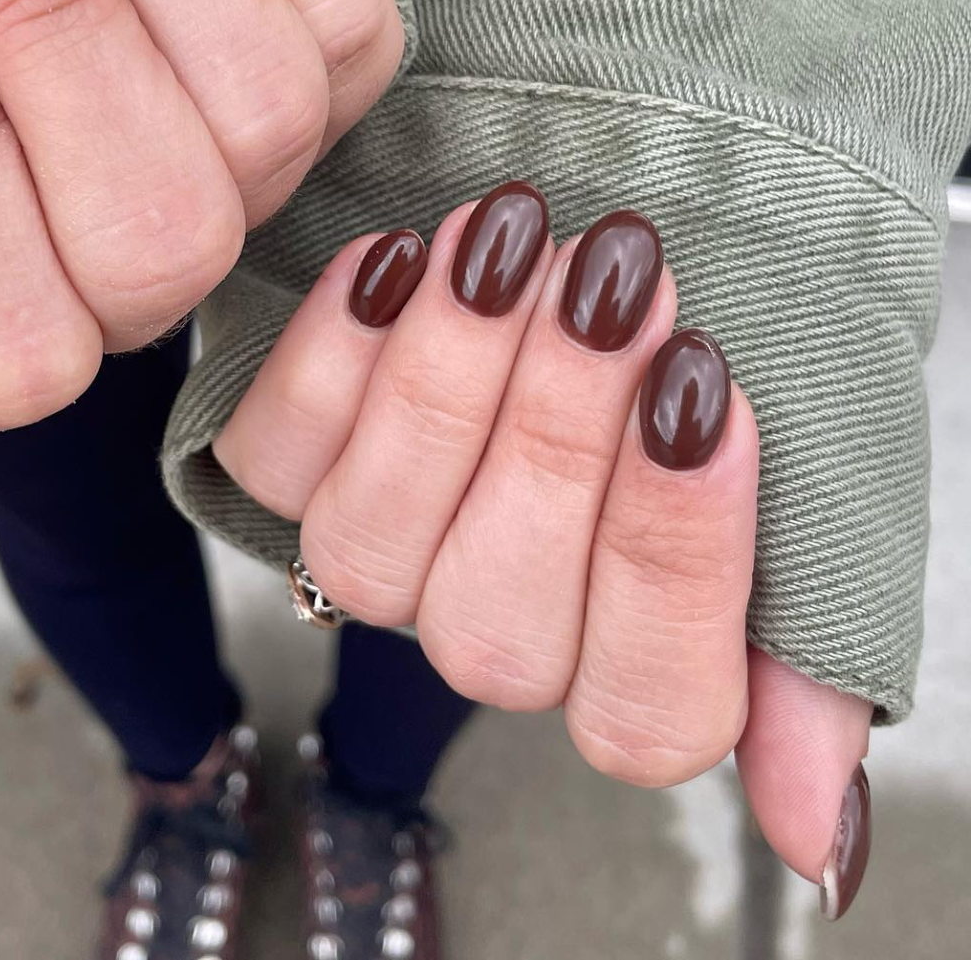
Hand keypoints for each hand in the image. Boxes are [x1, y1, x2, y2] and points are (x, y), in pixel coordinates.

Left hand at [213, 185, 873, 916]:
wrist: (615, 258)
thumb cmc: (709, 367)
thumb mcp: (809, 502)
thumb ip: (805, 665)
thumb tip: (819, 846)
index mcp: (627, 674)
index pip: (646, 700)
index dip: (671, 550)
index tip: (703, 392)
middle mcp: (489, 636)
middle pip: (495, 614)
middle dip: (556, 435)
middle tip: (611, 283)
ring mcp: (383, 562)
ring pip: (369, 541)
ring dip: (439, 384)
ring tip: (510, 245)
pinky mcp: (291, 477)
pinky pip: (271, 459)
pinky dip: (326, 356)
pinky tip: (398, 257)